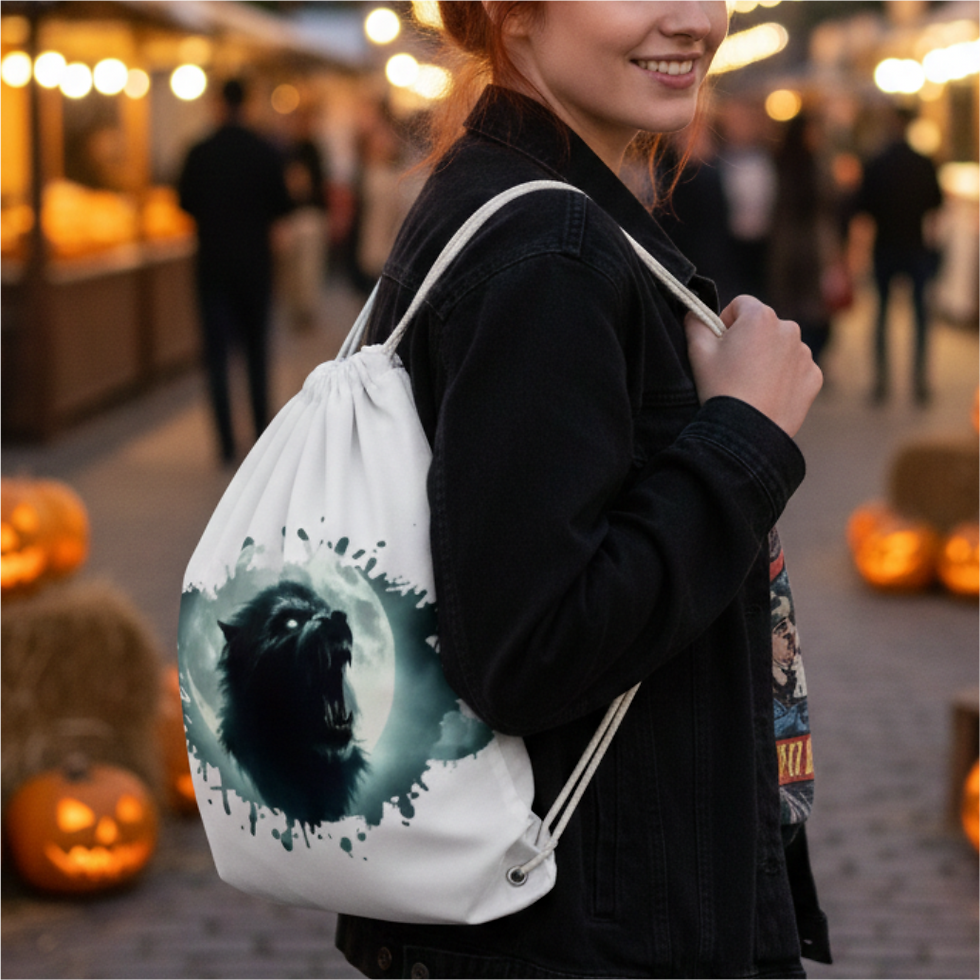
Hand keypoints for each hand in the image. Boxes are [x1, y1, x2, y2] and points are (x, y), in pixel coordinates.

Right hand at [684, 295, 822, 437]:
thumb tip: (694, 313)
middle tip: (733, 368)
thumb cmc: (720, 388)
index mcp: (760, 316)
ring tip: (751, 384)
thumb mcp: (697, 351)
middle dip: (749, 340)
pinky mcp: (814, 377)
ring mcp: (805, 354)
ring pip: (781, 347)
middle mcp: (789, 329)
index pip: (741, 305)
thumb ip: (695, 323)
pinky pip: (796, 369)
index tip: (720, 345)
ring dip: (768, 357)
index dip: (726, 323)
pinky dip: (784, 377)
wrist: (746, 431)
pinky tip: (768, 394)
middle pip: (763, 326)